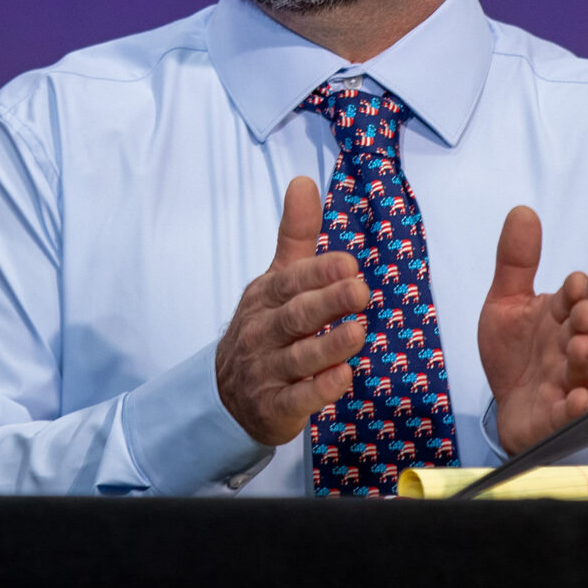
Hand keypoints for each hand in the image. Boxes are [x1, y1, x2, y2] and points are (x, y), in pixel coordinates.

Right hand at [215, 176, 371, 445]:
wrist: (226, 395)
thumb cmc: (265, 327)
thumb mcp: (277, 279)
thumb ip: (295, 235)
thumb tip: (304, 180)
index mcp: (266, 297)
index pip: (292, 281)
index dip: (319, 272)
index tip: (349, 264)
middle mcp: (263, 332)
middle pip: (296, 315)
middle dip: (328, 303)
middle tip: (361, 291)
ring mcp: (266, 371)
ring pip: (298, 358)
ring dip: (328, 346)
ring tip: (358, 333)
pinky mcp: (274, 407)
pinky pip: (297, 399)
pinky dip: (319, 390)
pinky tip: (343, 378)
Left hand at [478, 206, 587, 454]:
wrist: (508, 407)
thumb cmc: (514, 355)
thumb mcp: (506, 302)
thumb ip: (516, 260)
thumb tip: (523, 211)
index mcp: (558, 317)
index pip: (576, 298)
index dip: (578, 291)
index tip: (575, 283)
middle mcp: (568, 347)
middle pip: (587, 331)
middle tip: (584, 313)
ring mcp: (568, 381)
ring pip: (585, 369)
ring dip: (585, 358)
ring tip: (579, 348)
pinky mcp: (560, 415)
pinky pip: (573, 412)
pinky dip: (577, 406)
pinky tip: (576, 398)